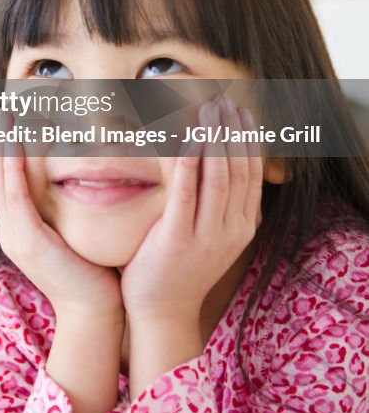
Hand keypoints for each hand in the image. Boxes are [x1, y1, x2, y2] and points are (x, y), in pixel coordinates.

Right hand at [0, 111, 123, 321]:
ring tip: (4, 116)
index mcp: (20, 229)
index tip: (9, 120)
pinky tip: (14, 144)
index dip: (3, 150)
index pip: (5, 180)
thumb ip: (69, 209)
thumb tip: (82, 178)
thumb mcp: (74, 234)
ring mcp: (15, 236)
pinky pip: (14, 196)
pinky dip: (11, 167)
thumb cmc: (94, 272)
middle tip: (0, 108)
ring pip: (0, 181)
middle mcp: (11, 230)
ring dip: (0, 147)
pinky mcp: (27, 241)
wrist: (96, 311)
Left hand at [119, 95, 262, 323]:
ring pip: (217, 178)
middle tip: (223, 101)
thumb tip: (220, 164)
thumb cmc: (179, 266)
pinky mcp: (178, 239)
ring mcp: (206, 236)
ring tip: (207, 110)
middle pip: (237, 170)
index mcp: (242, 227)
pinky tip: (185, 139)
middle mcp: (230, 230)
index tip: (241, 112)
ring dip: (213, 139)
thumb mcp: (211, 235)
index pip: (251, 175)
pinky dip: (188, 163)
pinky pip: (186, 193)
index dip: (247, 141)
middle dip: (231, 132)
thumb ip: (219, 205)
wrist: (161, 311)